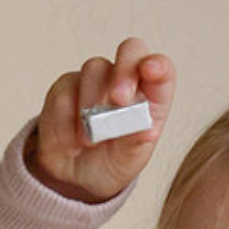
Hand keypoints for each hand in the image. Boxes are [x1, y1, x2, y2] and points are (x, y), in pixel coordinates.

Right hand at [24, 36, 174, 203]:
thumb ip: (136, 142)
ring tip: (90, 142)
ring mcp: (95, 80)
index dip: (158, 65)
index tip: (151, 71)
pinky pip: (66, 92)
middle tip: (119, 100)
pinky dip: (69, 122)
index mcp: (151, 98)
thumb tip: (147, 131)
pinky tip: (72, 143)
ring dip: (93, 105)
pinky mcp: (66, 87)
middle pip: (130, 51)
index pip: (162, 71)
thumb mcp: (129, 160)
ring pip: (95, 69)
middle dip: (125, 71)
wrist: (77, 177)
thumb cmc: (113, 163)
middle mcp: (125, 81)